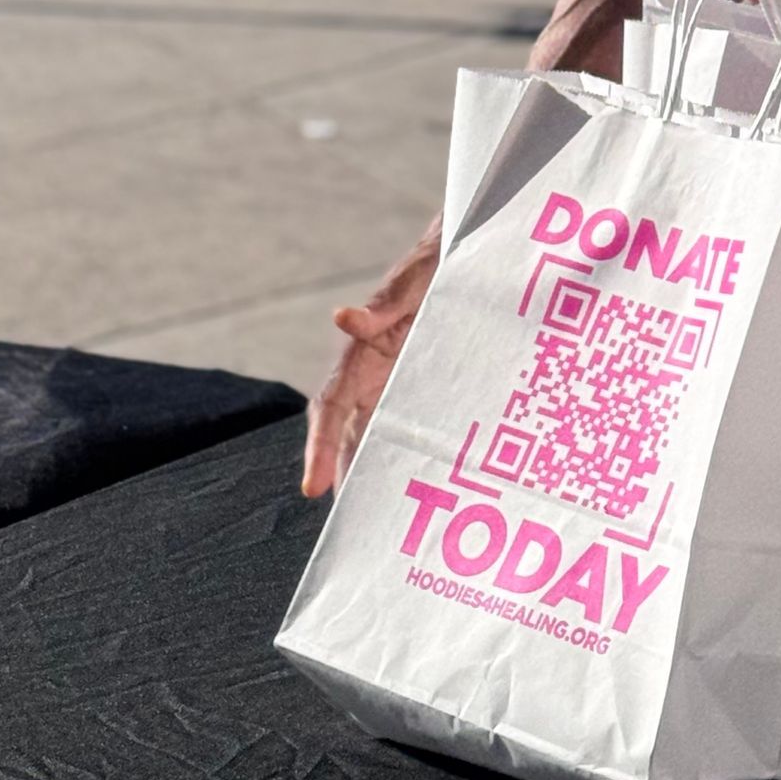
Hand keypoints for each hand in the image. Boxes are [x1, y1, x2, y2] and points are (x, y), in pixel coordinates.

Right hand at [301, 216, 441, 497]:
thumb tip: (341, 318)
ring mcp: (398, 383)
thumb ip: (380, 306)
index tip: (312, 487)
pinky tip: (427, 488)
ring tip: (385, 525)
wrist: (467, 249)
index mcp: (361, 353)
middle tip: (352, 531)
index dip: (320, 447)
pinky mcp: (426, 385)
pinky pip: (412, 427)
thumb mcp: (410, 281)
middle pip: (350, 435)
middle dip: (347, 479)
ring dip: (377, 476)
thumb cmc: (432, 262)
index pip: (330, 407)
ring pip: (378, 438)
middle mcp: (373, 374)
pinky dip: (412, 457)